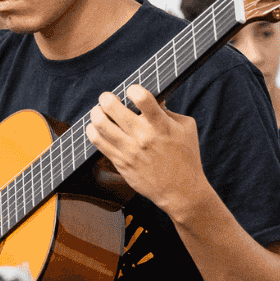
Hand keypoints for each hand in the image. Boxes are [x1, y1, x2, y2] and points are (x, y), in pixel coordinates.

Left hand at [86, 84, 203, 213]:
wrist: (181, 191)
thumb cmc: (186, 157)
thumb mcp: (186, 128)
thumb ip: (168, 111)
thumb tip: (150, 98)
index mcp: (161, 125)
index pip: (141, 98)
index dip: (133, 89)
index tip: (132, 91)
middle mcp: (143, 136)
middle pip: (112, 107)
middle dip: (106, 98)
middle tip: (107, 98)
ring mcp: (129, 150)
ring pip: (100, 124)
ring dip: (96, 113)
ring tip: (99, 111)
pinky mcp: (120, 163)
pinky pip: (98, 142)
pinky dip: (92, 130)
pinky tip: (95, 127)